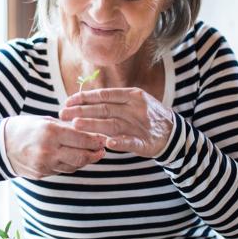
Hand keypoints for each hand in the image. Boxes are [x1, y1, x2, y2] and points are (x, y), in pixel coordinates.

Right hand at [3, 116, 106, 178]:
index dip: (95, 139)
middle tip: (102, 150)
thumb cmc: (24, 128)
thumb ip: (65, 127)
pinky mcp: (42, 174)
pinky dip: (71, 165)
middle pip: (81, 156)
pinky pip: (62, 170)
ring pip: (73, 165)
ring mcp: (45, 164)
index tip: (104, 138)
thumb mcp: (44, 121)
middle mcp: (49, 150)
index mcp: (50, 132)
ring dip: (85, 161)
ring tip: (92, 155)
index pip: (81, 138)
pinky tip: (75, 158)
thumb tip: (87, 130)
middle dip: (95, 154)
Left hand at [59, 87, 174, 158]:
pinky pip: (130, 142)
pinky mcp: (145, 142)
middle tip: (63, 113)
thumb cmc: (147, 116)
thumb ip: (113, 101)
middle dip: (82, 111)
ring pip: (113, 124)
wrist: (174, 132)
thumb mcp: (133, 102)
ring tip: (76, 126)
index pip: (104, 95)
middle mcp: (135, 107)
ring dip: (94, 125)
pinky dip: (119, 143)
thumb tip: (84, 100)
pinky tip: (107, 144)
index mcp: (132, 95)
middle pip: (104, 108)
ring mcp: (140, 125)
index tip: (67, 101)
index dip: (84, 98)